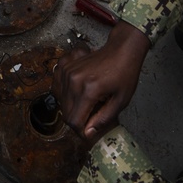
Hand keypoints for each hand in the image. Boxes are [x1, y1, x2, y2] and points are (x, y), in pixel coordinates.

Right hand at [51, 21, 149, 144]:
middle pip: (66, 113)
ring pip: (61, 101)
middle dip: (77, 120)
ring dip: (72, 107)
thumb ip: (104, 118)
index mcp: (89, 90)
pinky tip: (78, 91)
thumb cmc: (125, 73)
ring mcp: (67, 72)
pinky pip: (57, 87)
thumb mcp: (121, 100)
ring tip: (88, 102)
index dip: (82, 131)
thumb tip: (88, 132)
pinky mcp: (64, 67)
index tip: (89, 132)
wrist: (121, 50)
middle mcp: (74, 81)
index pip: (75, 121)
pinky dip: (65, 93)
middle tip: (91, 117)